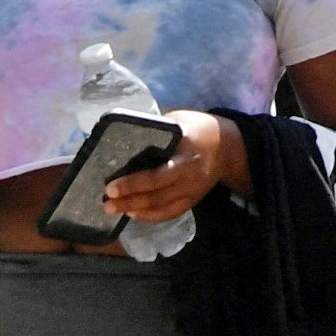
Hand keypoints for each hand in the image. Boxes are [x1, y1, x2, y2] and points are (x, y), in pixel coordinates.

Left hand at [103, 110, 239, 224]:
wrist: (228, 146)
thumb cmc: (198, 128)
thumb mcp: (179, 119)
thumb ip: (157, 127)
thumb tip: (124, 130)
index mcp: (185, 153)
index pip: (158, 174)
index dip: (134, 182)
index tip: (111, 184)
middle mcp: (189, 175)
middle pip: (157, 194)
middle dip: (129, 198)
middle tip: (107, 200)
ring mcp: (192, 190)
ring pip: (162, 207)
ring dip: (135, 209)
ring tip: (113, 208)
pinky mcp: (193, 200)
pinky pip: (170, 213)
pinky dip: (151, 216)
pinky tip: (133, 213)